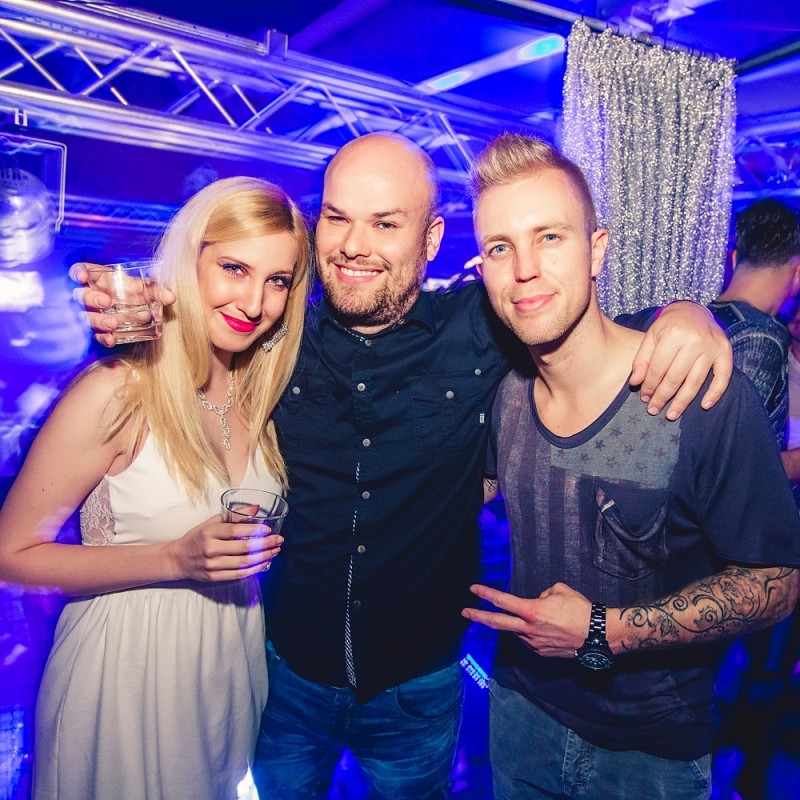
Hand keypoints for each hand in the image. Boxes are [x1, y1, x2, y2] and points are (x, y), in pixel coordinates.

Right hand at [69, 262, 176, 347]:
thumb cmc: (132, 292)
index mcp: (95, 279)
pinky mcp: (96, 330)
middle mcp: (88, 295)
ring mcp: (89, 313)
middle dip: (91, 299)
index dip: (78, 274)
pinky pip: (95, 334)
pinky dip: (103, 337)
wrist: (133, 310)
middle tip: (106, 302)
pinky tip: (111, 340)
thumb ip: (156, 291)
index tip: (82, 277)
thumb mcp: (142, 289)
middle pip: (81, 296)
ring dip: (98, 320)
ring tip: (113, 323)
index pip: (79, 272)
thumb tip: (172, 297)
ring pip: (86, 316)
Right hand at [165, 514, 283, 581]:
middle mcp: (210, 549)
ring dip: (262, 557)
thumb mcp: (212, 522)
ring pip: (243, 563)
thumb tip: (256, 508)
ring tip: (275, 551)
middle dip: (264, 544)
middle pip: (243, 548)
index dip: (254, 530)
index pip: (235, 530)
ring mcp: (212, 565)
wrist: (178, 558)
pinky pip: (238, 575)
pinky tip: (264, 563)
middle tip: (278, 540)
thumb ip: (234, 516)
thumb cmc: (198, 537)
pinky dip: (253, 569)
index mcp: (210, 532)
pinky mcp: (214, 577)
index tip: (269, 529)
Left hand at [462, 582, 591, 657]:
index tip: (474, 589)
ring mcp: (534, 643)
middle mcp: (529, 629)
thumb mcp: (560, 590)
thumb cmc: (581, 609)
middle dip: (479, 617)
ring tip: (540, 618)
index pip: (502, 601)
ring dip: (518, 624)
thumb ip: (543, 594)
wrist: (598, 634)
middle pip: (498, 623)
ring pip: (517, 631)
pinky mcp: (542, 653)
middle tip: (465, 613)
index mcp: (532, 611)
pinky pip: (530, 640)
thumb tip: (537, 601)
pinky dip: (531, 633)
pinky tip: (545, 629)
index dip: (486, 594)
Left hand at [629, 301, 731, 419]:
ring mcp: (712, 347)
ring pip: (696, 381)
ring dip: (683, 401)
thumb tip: (635, 383)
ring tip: (671, 414)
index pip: (658, 368)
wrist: (694, 310)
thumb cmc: (669, 326)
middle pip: (676, 377)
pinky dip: (715, 393)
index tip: (644, 397)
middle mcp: (695, 341)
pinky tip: (704, 406)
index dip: (649, 386)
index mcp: (674, 335)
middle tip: (653, 410)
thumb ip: (642, 359)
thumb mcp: (651, 336)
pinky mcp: (726, 352)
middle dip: (663, 396)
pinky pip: (723, 377)